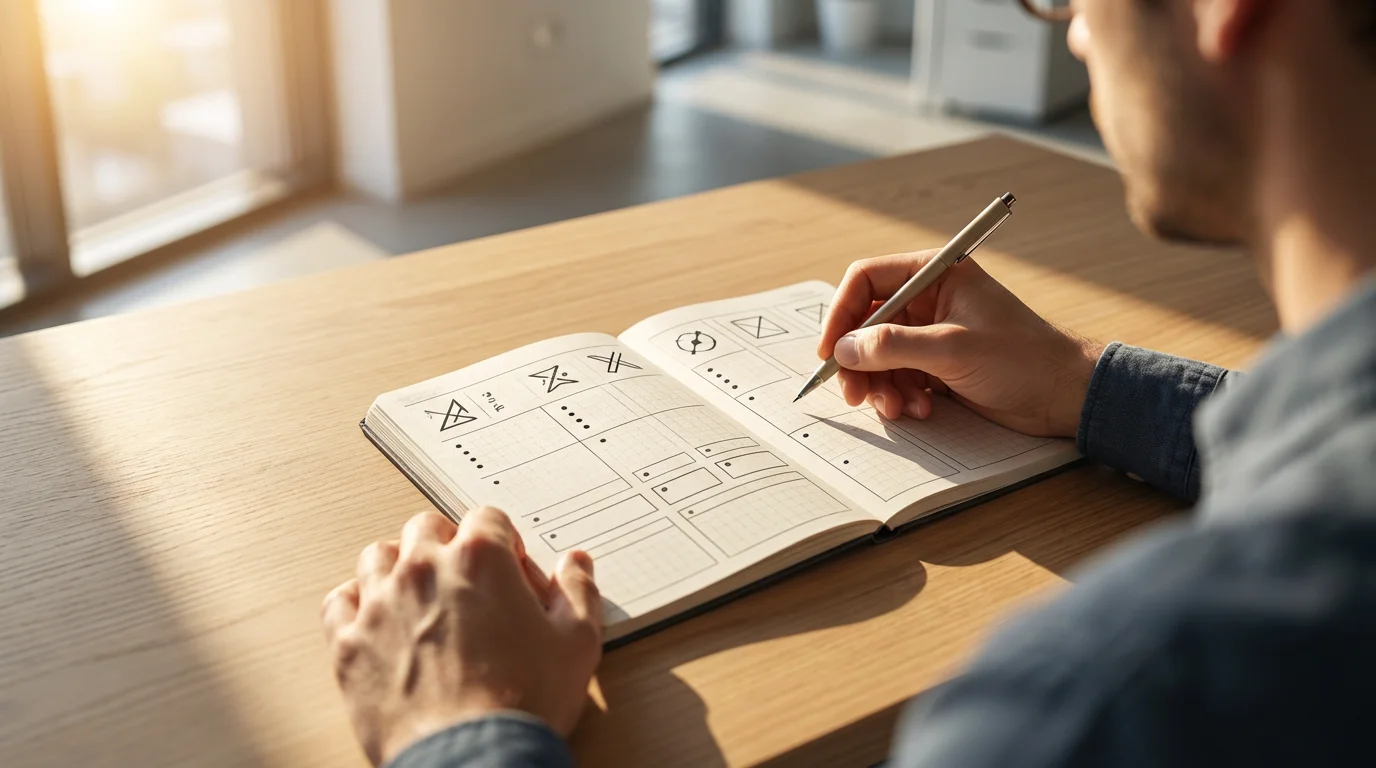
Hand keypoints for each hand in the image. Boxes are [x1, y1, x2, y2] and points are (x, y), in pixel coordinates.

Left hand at [322, 508, 601, 765]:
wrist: (473, 757)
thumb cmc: (522, 703)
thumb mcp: (577, 643)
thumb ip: (578, 592)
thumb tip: (575, 566)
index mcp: (480, 558)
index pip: (488, 518)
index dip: (506, 545)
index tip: (511, 574)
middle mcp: (423, 569)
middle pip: (428, 528)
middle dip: (449, 547)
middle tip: (468, 584)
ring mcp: (380, 603)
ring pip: (378, 556)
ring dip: (399, 567)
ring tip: (421, 598)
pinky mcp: (350, 644)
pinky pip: (339, 602)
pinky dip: (356, 604)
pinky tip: (377, 620)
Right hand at [819, 250, 1105, 437]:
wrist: (1062, 395)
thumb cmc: (1023, 359)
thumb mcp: (953, 349)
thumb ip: (894, 346)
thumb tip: (845, 348)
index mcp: (935, 274)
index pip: (868, 280)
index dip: (842, 313)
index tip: (831, 350)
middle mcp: (928, 298)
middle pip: (866, 323)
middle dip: (858, 361)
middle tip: (855, 394)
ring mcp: (930, 333)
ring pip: (877, 355)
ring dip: (881, 385)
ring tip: (899, 408)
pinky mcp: (935, 364)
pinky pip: (896, 376)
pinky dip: (899, 396)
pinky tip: (920, 410)